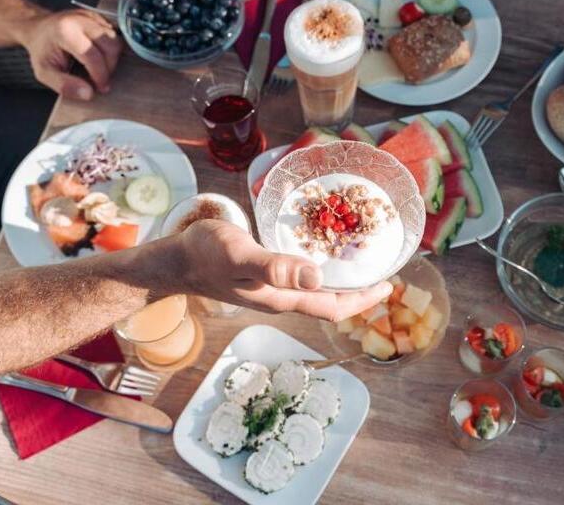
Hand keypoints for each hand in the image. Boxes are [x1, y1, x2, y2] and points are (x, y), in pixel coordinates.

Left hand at [19, 9, 121, 99]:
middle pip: (111, 46)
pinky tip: (100, 56)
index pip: (94, 56)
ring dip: (113, 59)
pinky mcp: (98, 17)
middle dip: (109, 67)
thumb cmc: (41, 50)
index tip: (99, 87)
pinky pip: (115, 35)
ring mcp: (92, 16)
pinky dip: (111, 49)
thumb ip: (64, 85)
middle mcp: (81, 20)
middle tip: (100, 78)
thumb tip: (88, 93)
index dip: (100, 76)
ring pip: (117, 41)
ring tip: (99, 67)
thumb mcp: (44, 73)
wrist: (37, 28)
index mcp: (66, 32)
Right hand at [171, 220, 392, 321]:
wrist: (176, 259)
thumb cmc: (205, 254)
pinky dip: (320, 273)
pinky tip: (321, 256)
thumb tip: (316, 279)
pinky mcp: (263, 278)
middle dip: (358, 294)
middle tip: (382, 273)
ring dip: (341, 284)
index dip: (362, 301)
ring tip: (360, 265)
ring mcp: (271, 291)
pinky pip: (301, 280)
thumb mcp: (240, 257)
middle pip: (329, 304)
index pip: (332, 308)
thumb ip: (276, 268)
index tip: (387, 287)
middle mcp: (280, 299)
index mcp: (281, 299)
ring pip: (316, 293)